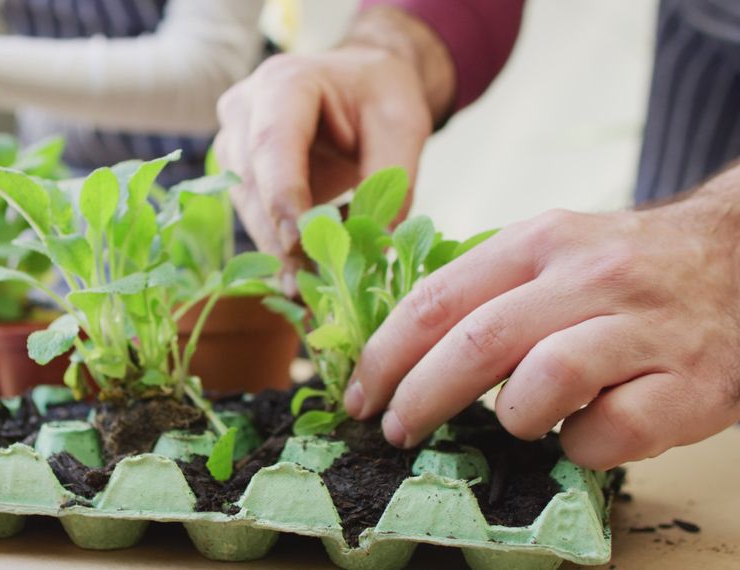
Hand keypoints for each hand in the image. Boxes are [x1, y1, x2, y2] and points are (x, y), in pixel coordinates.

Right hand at [213, 7, 453, 291]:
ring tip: (317, 290)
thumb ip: (392, 180)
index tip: (300, 247)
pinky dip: (282, 248)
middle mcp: (245, 109)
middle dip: (281, 240)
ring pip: (248, 207)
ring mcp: (233, 141)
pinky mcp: (237, 172)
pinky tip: (311, 274)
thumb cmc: (380, 96)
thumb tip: (377, 245)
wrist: (360, 83)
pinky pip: (254, 216)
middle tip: (311, 290)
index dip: (282, 197)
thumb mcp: (403, 126)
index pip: (272, 143)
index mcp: (285, 83)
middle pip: (253, 183)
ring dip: (280, 252)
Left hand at [346, 167, 739, 469]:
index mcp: (539, 241)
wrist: (739, 260)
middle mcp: (589, 276)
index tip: (359, 395)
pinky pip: (611, 431)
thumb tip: (395, 351)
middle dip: (421, 396)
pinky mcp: (690, 385)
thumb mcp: (550, 252)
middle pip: (478, 342)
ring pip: (545, 381)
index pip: (437, 298)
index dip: (385, 355)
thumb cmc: (622, 273)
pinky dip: (580, 445)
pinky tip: (581, 434)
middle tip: (398, 431)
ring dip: (512, 417)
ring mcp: (643, 328)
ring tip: (517, 420)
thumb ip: (484, 289)